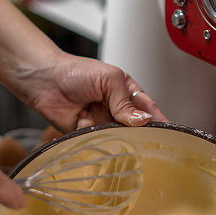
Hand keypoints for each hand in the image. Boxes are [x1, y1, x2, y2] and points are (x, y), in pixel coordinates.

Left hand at [14, 53, 168, 132]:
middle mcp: (115, 110)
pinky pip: (95, 142)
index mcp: (126, 93)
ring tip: (96, 114)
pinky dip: (89, 133)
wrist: (44, 80)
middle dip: (133, 131)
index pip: (148, 110)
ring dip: (108, 131)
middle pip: (133, 129)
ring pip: (115, 138)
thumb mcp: (109, 79)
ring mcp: (101, 124)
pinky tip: (81, 119)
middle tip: (132, 131)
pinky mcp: (85, 135)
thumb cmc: (75, 72)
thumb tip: (142, 120)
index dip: (159, 121)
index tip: (171, 134)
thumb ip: (125, 101)